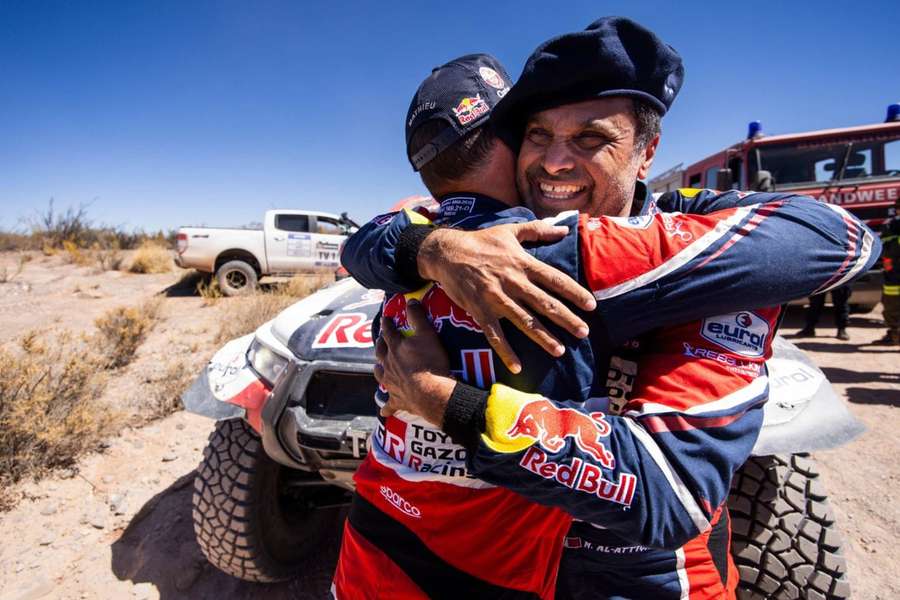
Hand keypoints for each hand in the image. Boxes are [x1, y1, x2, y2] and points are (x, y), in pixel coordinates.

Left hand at [375, 301, 455, 426]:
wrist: (431, 392)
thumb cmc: (430, 362)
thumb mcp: (427, 334)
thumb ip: (417, 316)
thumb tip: (410, 301)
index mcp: (395, 347)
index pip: (388, 331)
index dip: (387, 323)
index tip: (386, 318)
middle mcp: (389, 364)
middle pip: (380, 353)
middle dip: (380, 345)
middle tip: (381, 341)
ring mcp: (391, 384)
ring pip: (380, 376)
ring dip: (379, 371)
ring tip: (379, 368)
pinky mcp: (398, 400)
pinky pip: (389, 405)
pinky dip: (386, 408)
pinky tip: (383, 411)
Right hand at [416, 222, 596, 372]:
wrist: (447, 253)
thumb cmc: (481, 241)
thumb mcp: (510, 231)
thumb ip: (538, 230)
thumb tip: (564, 229)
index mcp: (522, 263)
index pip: (554, 279)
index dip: (574, 292)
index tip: (591, 305)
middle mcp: (512, 282)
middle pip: (544, 303)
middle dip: (566, 319)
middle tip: (584, 332)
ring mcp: (496, 298)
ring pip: (524, 321)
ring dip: (543, 337)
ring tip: (560, 351)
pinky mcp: (480, 311)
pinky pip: (495, 335)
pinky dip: (506, 352)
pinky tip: (518, 367)